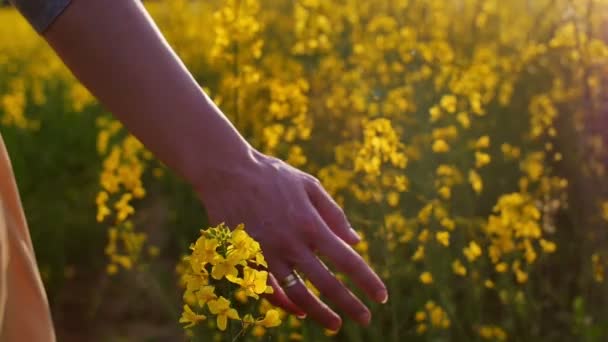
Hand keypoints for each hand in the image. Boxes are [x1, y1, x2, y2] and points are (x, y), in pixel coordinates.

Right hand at [195, 150, 387, 330]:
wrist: (228, 173)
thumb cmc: (273, 176)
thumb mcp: (309, 186)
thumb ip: (334, 214)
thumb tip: (355, 242)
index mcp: (311, 224)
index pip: (347, 261)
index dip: (367, 281)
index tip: (381, 296)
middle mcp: (292, 244)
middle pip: (326, 284)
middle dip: (349, 305)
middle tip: (365, 319)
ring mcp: (268, 254)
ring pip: (297, 294)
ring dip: (319, 313)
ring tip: (334, 325)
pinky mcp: (248, 260)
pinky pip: (268, 290)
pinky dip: (284, 304)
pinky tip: (299, 311)